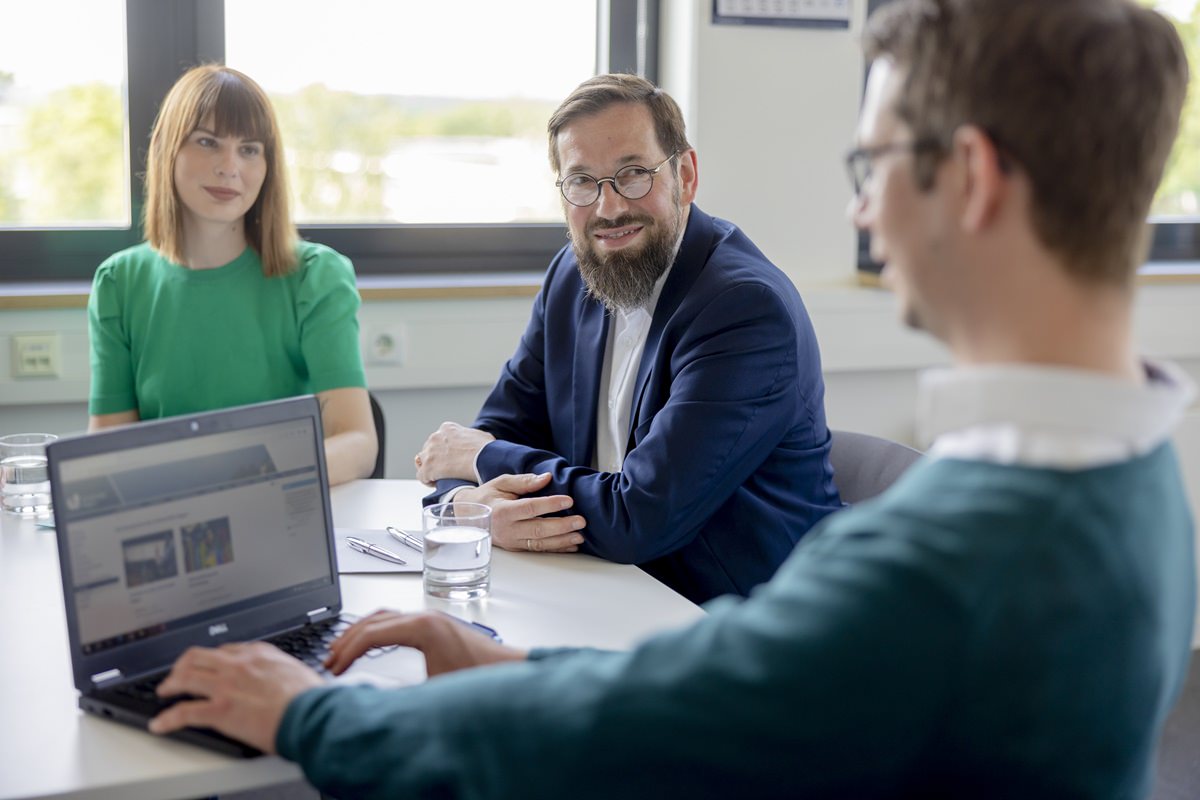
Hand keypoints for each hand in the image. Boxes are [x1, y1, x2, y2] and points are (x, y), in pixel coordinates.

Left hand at [148, 643, 323, 752]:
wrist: (311, 713)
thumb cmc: (311, 697)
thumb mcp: (297, 672)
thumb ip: (281, 672)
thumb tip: (282, 683)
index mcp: (259, 654)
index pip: (226, 650)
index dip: (212, 657)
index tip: (209, 663)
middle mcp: (239, 664)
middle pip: (199, 656)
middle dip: (184, 664)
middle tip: (178, 673)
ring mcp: (227, 685)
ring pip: (186, 677)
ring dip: (171, 684)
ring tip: (165, 691)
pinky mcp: (220, 710)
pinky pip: (184, 712)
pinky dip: (168, 719)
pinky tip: (159, 725)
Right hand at [325, 610, 525, 676]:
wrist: (509, 674)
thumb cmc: (479, 681)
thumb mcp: (431, 691)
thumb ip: (398, 693)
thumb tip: (369, 699)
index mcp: (422, 627)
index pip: (371, 633)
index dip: (347, 652)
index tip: (333, 669)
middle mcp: (425, 616)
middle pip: (373, 620)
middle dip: (346, 640)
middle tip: (328, 660)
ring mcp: (430, 617)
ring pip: (384, 617)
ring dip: (360, 632)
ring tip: (341, 652)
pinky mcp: (435, 624)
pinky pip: (396, 620)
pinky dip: (377, 630)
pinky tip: (370, 645)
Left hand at [414, 422, 494, 483]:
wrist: (484, 460)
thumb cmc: (486, 449)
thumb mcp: (482, 436)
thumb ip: (473, 437)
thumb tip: (476, 442)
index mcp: (447, 428)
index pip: (440, 439)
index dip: (445, 451)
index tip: (452, 459)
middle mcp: (436, 437)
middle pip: (430, 449)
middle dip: (437, 459)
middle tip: (448, 469)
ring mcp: (430, 452)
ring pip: (423, 461)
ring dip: (431, 469)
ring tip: (441, 478)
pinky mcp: (428, 468)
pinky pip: (422, 476)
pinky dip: (428, 481)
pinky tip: (438, 484)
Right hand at [456, 473, 586, 552]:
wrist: (467, 516)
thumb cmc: (487, 496)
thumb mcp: (501, 483)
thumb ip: (524, 481)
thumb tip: (546, 478)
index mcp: (502, 511)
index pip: (530, 508)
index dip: (550, 504)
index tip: (568, 500)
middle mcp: (507, 530)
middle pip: (538, 529)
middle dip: (562, 526)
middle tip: (580, 521)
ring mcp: (512, 541)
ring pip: (540, 543)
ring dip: (562, 541)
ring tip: (579, 535)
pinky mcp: (517, 548)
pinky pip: (538, 549)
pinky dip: (556, 549)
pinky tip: (571, 545)